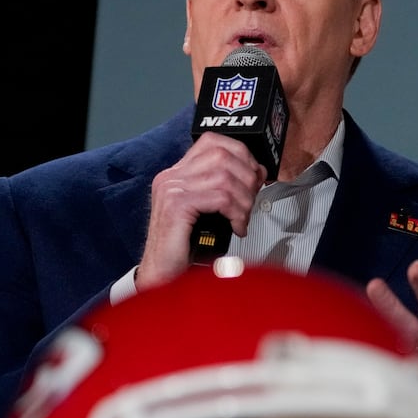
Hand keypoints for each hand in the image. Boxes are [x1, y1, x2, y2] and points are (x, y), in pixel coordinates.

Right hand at [137, 133, 267, 287]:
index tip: (255, 175)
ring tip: (243, 218)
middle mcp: (171, 177)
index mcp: (177, 174)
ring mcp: (171, 190)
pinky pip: (220, 198)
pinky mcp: (177, 207)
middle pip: (222, 156)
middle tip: (252, 200)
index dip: (241, 154)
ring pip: (225, 178)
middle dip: (247, 178)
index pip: (212, 142)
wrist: (162, 274)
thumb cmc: (186, 247)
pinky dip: (237, 213)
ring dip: (244, 200)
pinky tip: (237, 227)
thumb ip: (223, 191)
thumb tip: (256, 175)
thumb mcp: (208, 212)